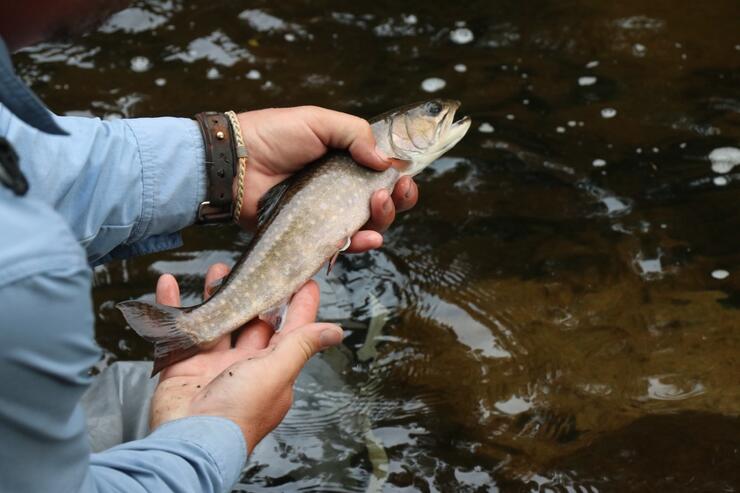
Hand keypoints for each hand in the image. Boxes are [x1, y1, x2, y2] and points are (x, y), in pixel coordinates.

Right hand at [149, 263, 342, 453]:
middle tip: (253, 266)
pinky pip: (180, 328)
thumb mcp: (277, 372)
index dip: (299, 304)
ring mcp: (213, 365)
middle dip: (253, 293)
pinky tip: (169, 284)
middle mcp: (246, 365)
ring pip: (218, 320)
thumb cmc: (239, 411)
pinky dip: (173, 306)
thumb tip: (336, 332)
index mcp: (273, 368)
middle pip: (252, 321)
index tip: (305, 278)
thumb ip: (302, 345)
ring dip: (218, 295)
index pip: (292, 329)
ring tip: (218, 270)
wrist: (191, 440)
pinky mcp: (184, 365)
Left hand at [234, 106, 418, 251]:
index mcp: (345, 161)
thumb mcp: (318, 121)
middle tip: (395, 191)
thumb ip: (355, 133)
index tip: (406, 175)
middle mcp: (340, 189)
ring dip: (383, 218)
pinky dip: (360, 243)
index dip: (400, 177)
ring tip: (377, 203)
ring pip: (368, 224)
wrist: (235, 164)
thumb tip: (385, 162)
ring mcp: (327, 213)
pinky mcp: (312, 235)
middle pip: (382, 202)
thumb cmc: (273, 135)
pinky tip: (368, 236)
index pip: (383, 173)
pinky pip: (342, 244)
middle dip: (398, 199)